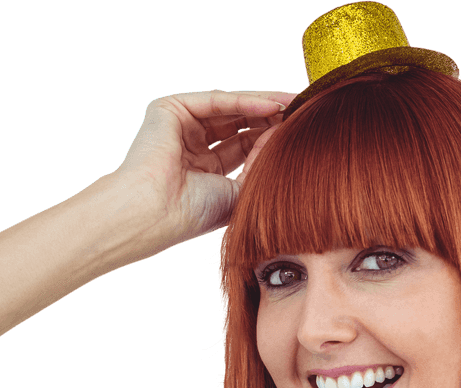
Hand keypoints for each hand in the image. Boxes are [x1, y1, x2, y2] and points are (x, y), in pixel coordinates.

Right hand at [113, 89, 297, 248]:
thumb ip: (259, 166)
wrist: (157, 213)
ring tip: (294, 105)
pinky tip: (273, 105)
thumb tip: (282, 138)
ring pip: (229, 108)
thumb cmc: (193, 215)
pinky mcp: (169, 109)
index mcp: (203, 172)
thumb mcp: (239, 192)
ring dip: (263, 105)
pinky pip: (215, 100)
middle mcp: (191, 147)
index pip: (243, 146)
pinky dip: (245, 101)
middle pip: (238, 124)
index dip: (271, 138)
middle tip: (304, 111)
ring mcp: (179, 127)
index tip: (302, 132)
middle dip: (270, 117)